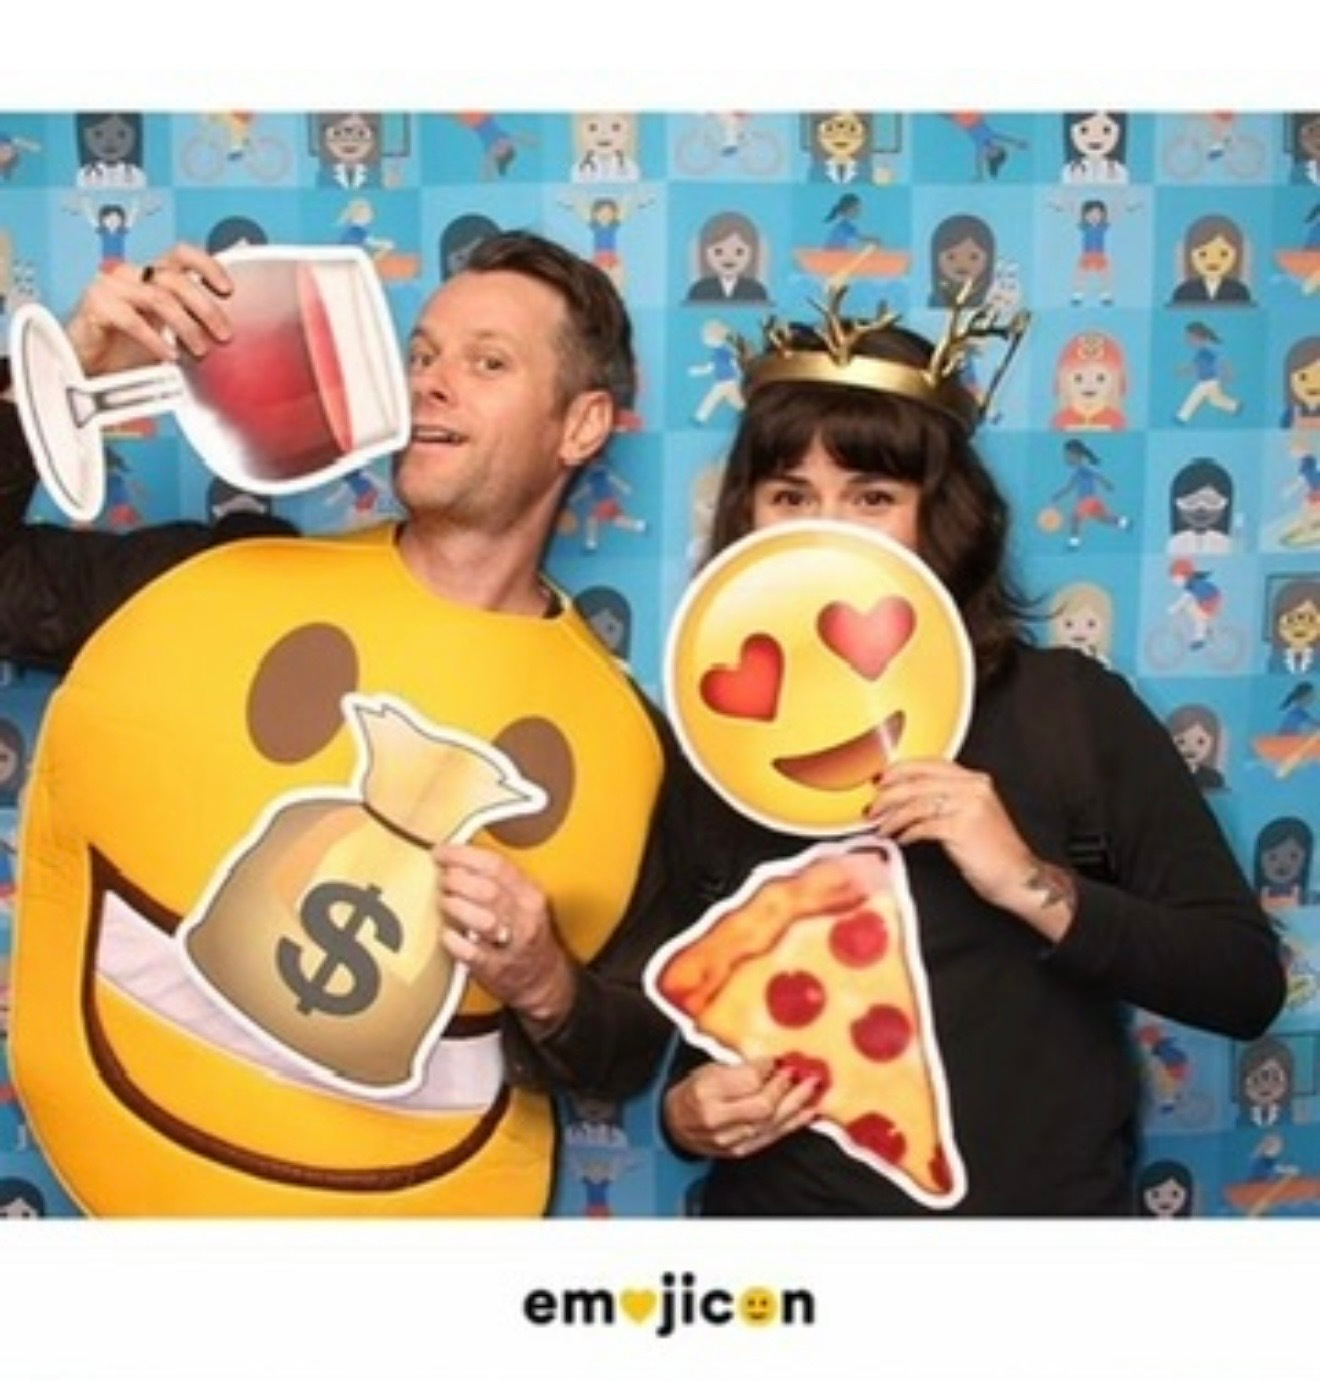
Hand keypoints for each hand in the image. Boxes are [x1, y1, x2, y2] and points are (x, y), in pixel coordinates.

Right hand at [64, 242, 234, 376]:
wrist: (88, 366)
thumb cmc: (128, 349)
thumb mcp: (169, 335)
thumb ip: (193, 326)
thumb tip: (228, 335)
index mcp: (151, 276)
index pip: (182, 254)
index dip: (208, 265)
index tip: (228, 290)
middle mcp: (132, 275)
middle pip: (176, 279)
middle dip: (206, 308)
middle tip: (223, 335)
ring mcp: (111, 287)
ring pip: (158, 297)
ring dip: (186, 326)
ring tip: (199, 351)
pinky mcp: (96, 305)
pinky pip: (131, 319)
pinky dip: (155, 340)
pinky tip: (169, 356)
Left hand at [434, 841, 575, 1027]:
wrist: (544, 980)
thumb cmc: (525, 934)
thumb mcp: (523, 900)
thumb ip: (497, 880)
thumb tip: (457, 858)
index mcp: (530, 895)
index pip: (496, 865)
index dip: (463, 855)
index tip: (441, 852)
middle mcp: (524, 918)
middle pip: (486, 889)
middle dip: (456, 880)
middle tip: (442, 879)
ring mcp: (511, 945)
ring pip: (481, 919)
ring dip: (454, 906)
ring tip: (444, 902)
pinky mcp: (496, 969)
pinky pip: (471, 953)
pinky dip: (454, 941)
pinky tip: (446, 933)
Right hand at [662, 1057, 820, 1158]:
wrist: (675, 1124)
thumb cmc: (693, 1092)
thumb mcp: (708, 1069)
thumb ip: (740, 1068)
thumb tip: (773, 1064)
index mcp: (705, 1092)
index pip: (747, 1080)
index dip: (769, 1068)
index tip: (779, 1059)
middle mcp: (717, 1119)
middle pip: (763, 1105)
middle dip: (787, 1087)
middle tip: (802, 1073)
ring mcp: (730, 1139)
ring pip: (772, 1122)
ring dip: (797, 1103)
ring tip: (813, 1088)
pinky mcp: (742, 1151)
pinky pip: (774, 1136)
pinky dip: (794, 1122)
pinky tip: (807, 1110)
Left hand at [867, 758, 1035, 907]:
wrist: (1018, 876)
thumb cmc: (991, 850)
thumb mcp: (970, 814)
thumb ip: (944, 799)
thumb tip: (902, 796)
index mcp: (974, 780)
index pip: (928, 764)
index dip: (899, 770)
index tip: (879, 780)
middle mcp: (973, 787)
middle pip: (917, 782)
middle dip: (888, 795)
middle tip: (872, 808)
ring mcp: (969, 806)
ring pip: (916, 803)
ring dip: (892, 817)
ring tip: (881, 828)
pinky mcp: (962, 827)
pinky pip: (923, 825)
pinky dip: (907, 833)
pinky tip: (901, 840)